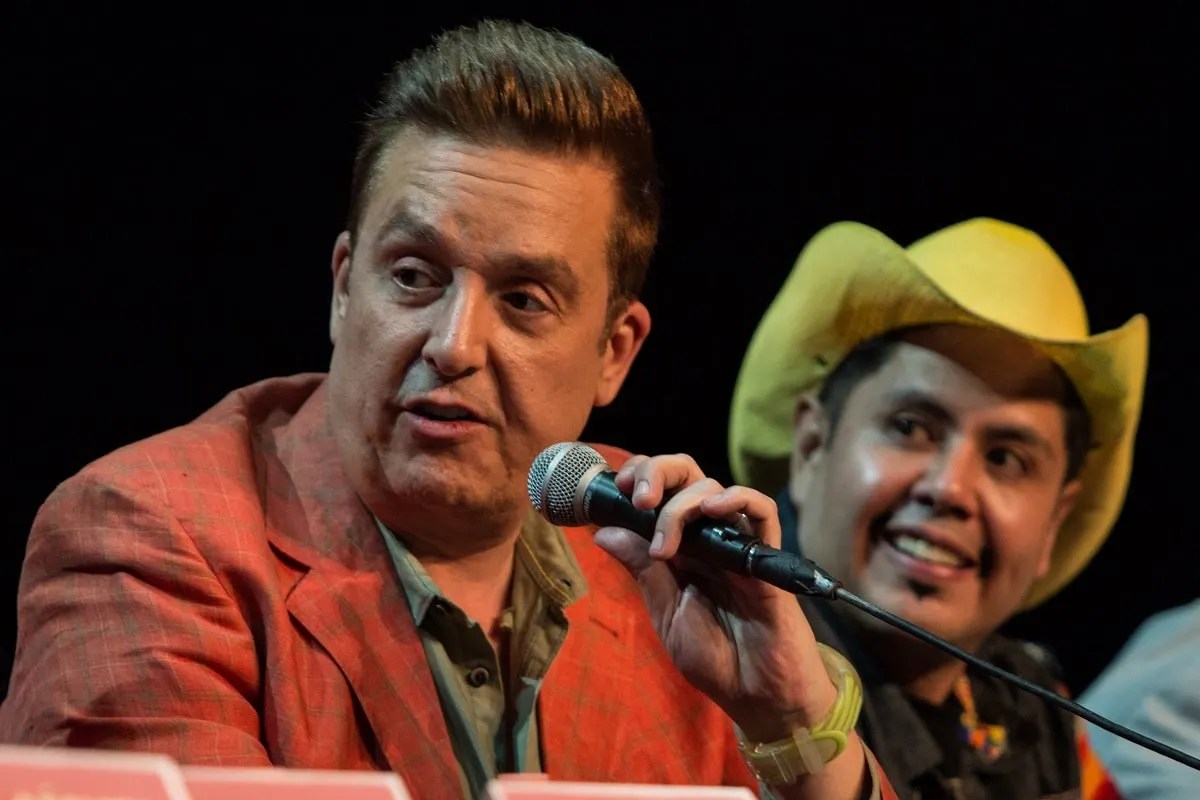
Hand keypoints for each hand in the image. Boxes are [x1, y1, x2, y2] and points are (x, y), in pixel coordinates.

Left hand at [592, 453, 836, 741]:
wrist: (757, 695)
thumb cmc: (717, 659)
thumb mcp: (667, 613)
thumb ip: (642, 570)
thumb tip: (604, 531)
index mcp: (681, 548)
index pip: (661, 492)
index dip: (638, 477)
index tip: (616, 488)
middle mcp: (707, 538)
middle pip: (686, 476)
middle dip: (656, 472)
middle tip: (637, 497)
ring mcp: (737, 544)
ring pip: (713, 489)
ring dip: (682, 504)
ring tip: (667, 544)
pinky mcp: (766, 558)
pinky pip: (762, 513)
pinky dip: (740, 498)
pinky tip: (715, 508)